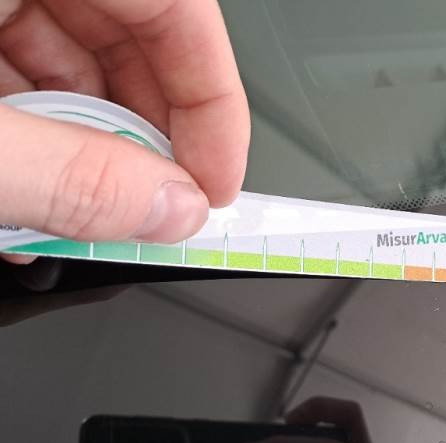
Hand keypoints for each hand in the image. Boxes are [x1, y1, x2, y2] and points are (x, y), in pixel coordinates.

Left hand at [0, 0, 249, 257]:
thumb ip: (68, 175)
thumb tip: (169, 209)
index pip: (173, 5)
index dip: (214, 97)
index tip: (219, 182)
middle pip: (132, 35)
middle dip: (149, 134)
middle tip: (156, 207)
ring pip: (74, 57)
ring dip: (88, 147)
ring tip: (83, 212)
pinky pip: (19, 66)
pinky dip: (37, 137)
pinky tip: (31, 190)